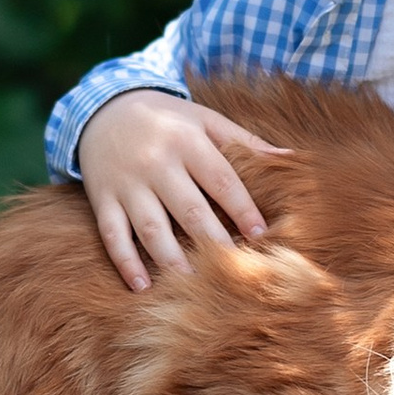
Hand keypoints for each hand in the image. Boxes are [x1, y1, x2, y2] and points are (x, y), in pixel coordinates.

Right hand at [76, 90, 287, 293]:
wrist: (104, 107)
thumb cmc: (168, 120)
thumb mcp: (205, 119)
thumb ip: (245, 141)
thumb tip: (290, 158)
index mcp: (187, 141)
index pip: (221, 180)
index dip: (242, 209)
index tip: (260, 236)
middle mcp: (156, 163)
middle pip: (189, 209)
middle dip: (213, 242)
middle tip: (233, 272)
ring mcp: (128, 183)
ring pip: (151, 228)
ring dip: (171, 260)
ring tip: (192, 286)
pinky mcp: (103, 198)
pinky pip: (112, 234)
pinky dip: (125, 262)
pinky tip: (141, 286)